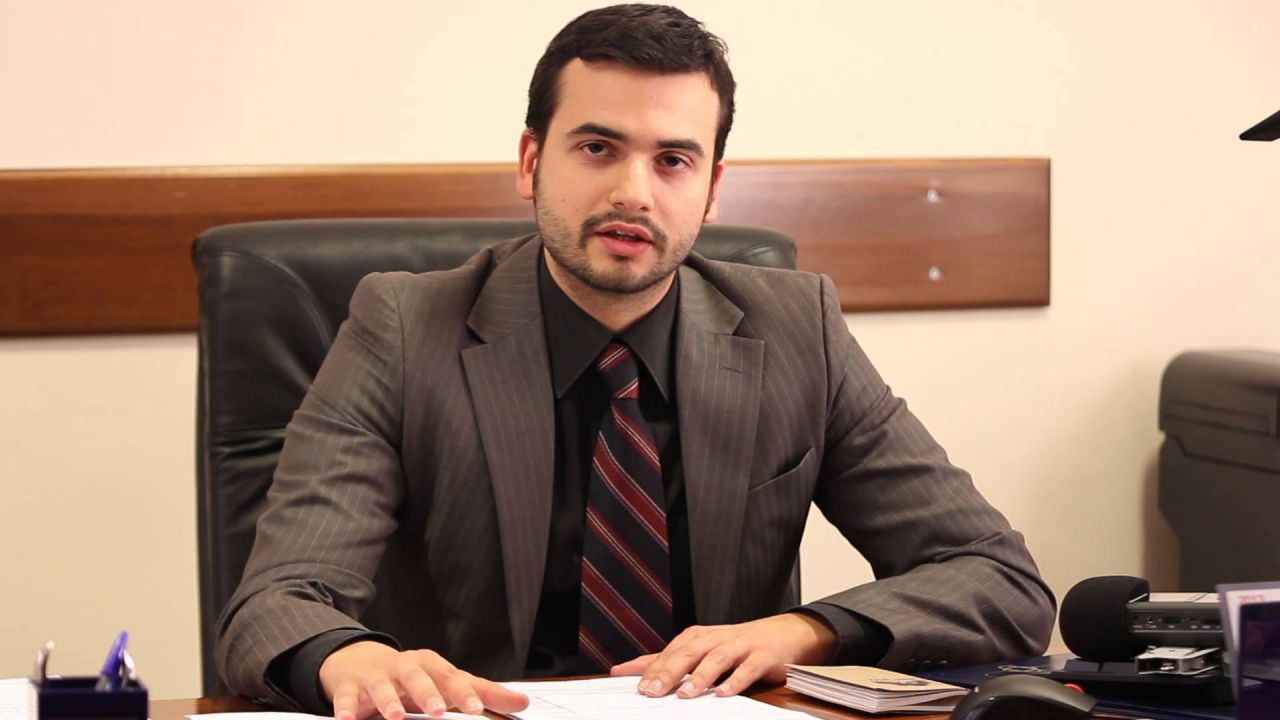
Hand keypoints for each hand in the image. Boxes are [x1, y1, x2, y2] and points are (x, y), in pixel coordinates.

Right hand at [318, 641, 528, 719]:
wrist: (363, 664)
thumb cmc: (414, 678)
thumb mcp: (447, 683)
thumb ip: (483, 693)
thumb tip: (523, 703)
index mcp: (432, 665)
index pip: (451, 677)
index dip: (463, 692)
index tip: (475, 709)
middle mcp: (405, 667)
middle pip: (417, 676)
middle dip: (427, 693)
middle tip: (438, 710)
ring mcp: (376, 676)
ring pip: (382, 685)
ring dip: (388, 699)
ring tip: (394, 716)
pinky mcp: (350, 688)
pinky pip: (345, 698)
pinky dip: (345, 708)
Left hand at [609, 613, 835, 699]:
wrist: (784, 633)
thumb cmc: (736, 645)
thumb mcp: (700, 650)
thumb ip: (666, 661)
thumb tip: (628, 669)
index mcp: (698, 638)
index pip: (669, 652)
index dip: (649, 667)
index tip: (628, 681)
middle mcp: (715, 639)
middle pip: (688, 653)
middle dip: (669, 672)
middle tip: (651, 691)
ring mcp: (739, 646)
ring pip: (716, 659)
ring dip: (701, 676)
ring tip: (686, 694)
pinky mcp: (762, 656)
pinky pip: (748, 668)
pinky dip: (736, 680)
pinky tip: (725, 693)